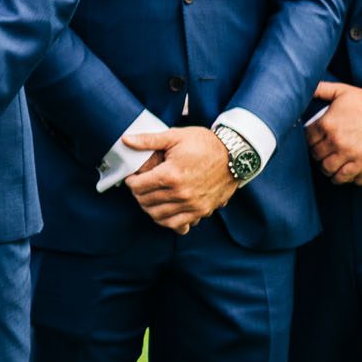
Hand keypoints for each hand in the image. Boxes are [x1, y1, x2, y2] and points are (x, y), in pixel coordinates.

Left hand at [121, 126, 236, 232]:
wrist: (236, 155)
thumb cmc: (205, 143)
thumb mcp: (175, 136)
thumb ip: (148, 140)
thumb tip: (125, 139)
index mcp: (170, 175)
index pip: (138, 186)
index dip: (131, 181)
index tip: (133, 177)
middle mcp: (180, 194)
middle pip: (146, 202)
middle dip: (138, 194)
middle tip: (140, 187)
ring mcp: (192, 205)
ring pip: (159, 216)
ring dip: (149, 208)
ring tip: (150, 198)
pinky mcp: (203, 211)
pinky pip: (178, 225)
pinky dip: (167, 221)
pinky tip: (165, 210)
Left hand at [307, 81, 361, 185]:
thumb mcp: (342, 90)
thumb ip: (322, 89)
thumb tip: (308, 87)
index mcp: (327, 124)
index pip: (308, 139)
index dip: (309, 141)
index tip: (314, 142)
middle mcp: (335, 141)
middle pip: (316, 156)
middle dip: (317, 156)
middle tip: (321, 155)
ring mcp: (348, 154)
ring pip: (328, 169)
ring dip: (327, 169)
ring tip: (329, 167)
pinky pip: (346, 176)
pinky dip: (341, 178)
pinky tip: (340, 175)